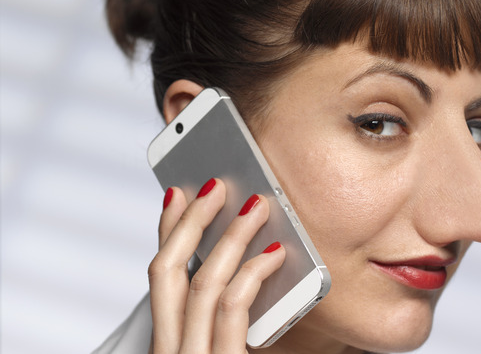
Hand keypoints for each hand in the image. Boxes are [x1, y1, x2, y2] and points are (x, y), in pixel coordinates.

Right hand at [147, 178, 285, 352]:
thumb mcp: (229, 346)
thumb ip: (226, 314)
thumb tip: (247, 253)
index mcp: (171, 344)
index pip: (160, 278)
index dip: (168, 231)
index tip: (178, 193)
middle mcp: (172, 352)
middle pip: (167, 273)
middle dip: (192, 222)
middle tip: (216, 186)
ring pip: (202, 283)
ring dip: (231, 237)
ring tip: (256, 207)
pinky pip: (232, 307)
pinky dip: (253, 272)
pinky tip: (276, 252)